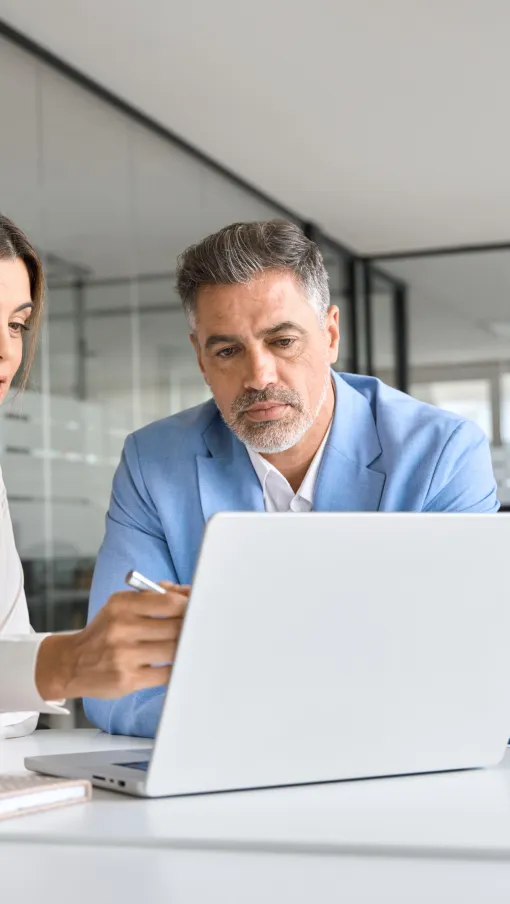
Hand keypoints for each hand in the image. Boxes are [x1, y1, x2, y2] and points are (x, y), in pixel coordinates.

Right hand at [35, 582, 189, 700]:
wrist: (71, 663)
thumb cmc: (105, 631)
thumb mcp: (121, 605)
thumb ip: (154, 596)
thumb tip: (189, 593)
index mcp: (121, 605)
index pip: (168, 601)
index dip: (188, 605)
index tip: (197, 609)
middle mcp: (121, 628)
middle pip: (175, 626)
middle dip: (190, 628)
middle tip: (200, 629)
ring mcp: (123, 655)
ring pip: (173, 650)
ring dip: (185, 648)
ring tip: (188, 646)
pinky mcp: (127, 679)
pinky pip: (165, 674)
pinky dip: (176, 669)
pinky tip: (177, 664)